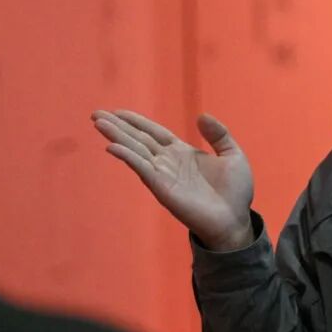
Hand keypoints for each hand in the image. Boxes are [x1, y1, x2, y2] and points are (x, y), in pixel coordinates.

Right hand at [91, 109, 254, 250]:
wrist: (235, 220)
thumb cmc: (235, 191)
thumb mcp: (232, 154)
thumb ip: (218, 134)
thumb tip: (201, 116)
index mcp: (182, 152)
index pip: (154, 132)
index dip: (136, 121)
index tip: (118, 111)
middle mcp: (168, 161)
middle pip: (139, 139)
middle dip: (118, 126)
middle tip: (97, 114)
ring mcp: (163, 174)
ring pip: (136, 150)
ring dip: (117, 136)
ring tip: (99, 123)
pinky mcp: (162, 188)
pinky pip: (142, 169)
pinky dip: (128, 157)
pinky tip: (113, 147)